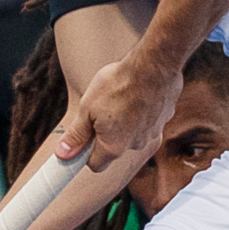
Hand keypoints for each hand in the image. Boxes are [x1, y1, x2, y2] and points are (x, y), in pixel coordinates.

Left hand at [58, 48, 181, 172]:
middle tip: (101, 109)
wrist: (154, 64)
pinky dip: (142, 110)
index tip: (83, 138)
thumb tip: (63, 155)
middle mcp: (136, 145)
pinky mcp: (166, 117)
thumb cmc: (117, 84)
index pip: (96, 165)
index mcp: (114, 147)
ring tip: (121, 96)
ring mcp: (154, 132)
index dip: (86, 153)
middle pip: (115, 147)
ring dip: (126, 121)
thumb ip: (76, 134)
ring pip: (134, 132)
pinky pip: (149, 119)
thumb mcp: (87, 108)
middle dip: (106, 133)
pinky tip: (137, 92)